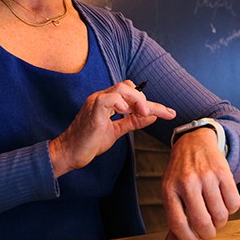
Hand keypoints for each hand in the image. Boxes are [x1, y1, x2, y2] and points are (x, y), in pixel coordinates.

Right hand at [49, 80, 175, 177]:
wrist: (69, 153)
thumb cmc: (88, 142)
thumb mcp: (116, 131)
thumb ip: (132, 122)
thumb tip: (151, 116)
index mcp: (107, 102)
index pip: (132, 94)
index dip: (152, 103)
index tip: (169, 113)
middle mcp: (102, 98)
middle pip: (129, 86)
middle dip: (146, 100)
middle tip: (156, 113)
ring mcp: (96, 102)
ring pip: (122, 88)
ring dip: (138, 99)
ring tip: (144, 112)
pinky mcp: (92, 110)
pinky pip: (109, 98)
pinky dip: (121, 102)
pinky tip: (127, 112)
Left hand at [161, 128, 239, 239]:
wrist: (193, 142)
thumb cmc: (180, 172)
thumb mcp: (170, 191)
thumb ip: (173, 217)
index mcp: (169, 190)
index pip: (177, 223)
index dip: (187, 239)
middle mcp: (186, 182)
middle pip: (202, 222)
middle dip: (208, 234)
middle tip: (208, 232)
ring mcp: (206, 176)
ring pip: (220, 215)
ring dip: (220, 222)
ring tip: (215, 216)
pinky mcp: (223, 172)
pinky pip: (234, 202)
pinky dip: (231, 209)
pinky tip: (223, 203)